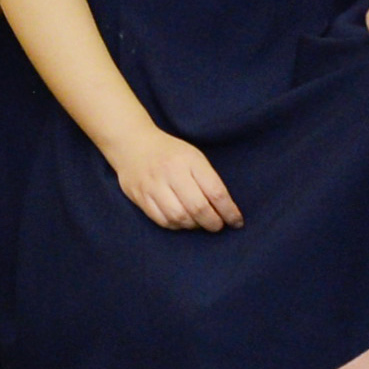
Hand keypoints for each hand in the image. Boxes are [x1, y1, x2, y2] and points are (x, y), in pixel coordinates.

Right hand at [103, 127, 238, 232]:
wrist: (133, 143)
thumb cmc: (171, 153)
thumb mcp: (194, 157)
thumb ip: (208, 181)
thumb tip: (224, 210)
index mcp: (189, 160)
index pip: (215, 192)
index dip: (229, 211)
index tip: (236, 221)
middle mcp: (171, 172)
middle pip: (198, 208)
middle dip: (213, 223)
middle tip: (218, 225)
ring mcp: (153, 185)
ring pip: (179, 217)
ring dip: (194, 225)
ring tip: (199, 222)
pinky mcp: (140, 196)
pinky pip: (162, 220)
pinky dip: (176, 225)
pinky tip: (181, 220)